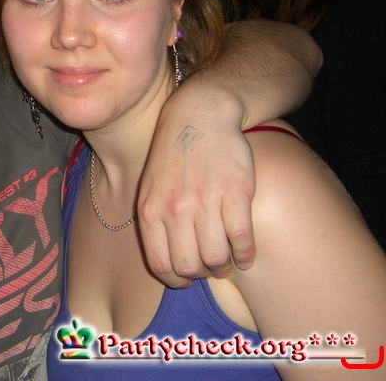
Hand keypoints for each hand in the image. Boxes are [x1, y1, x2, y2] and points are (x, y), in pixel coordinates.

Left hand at [137, 84, 255, 286]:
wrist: (200, 115)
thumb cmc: (174, 155)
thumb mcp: (150, 187)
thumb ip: (155, 222)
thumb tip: (168, 263)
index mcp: (150, 210)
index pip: (160, 265)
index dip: (176, 279)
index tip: (187, 277)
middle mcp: (175, 209)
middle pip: (189, 267)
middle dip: (202, 274)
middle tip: (210, 267)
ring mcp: (205, 202)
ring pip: (216, 258)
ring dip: (224, 267)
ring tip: (227, 261)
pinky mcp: (235, 194)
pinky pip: (240, 240)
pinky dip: (245, 255)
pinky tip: (245, 254)